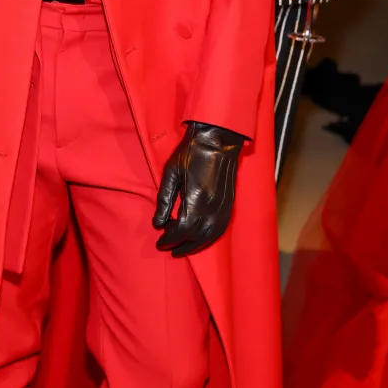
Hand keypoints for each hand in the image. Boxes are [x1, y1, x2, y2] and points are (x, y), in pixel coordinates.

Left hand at [153, 123, 243, 256]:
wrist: (217, 139)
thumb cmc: (191, 152)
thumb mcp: (171, 173)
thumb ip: (164, 200)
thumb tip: (158, 224)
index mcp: (196, 199)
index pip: (181, 231)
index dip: (170, 239)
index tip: (160, 242)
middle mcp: (212, 208)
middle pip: (195, 237)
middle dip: (180, 245)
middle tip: (167, 247)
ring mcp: (223, 208)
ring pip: (209, 236)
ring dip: (194, 245)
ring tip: (181, 248)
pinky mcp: (229, 205)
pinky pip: (219, 229)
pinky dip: (208, 238)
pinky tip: (198, 237)